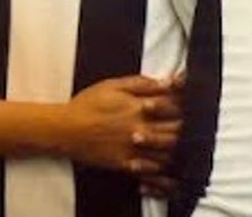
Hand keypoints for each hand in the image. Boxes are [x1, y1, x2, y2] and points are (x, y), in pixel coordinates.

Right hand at [63, 75, 181, 175]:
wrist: (65, 129)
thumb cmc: (86, 105)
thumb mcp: (110, 85)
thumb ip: (139, 83)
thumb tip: (165, 82)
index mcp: (139, 108)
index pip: (173, 107)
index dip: (183, 104)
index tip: (185, 103)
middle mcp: (141, 129)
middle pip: (176, 130)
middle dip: (185, 126)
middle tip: (185, 123)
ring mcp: (136, 148)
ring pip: (170, 151)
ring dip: (177, 146)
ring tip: (175, 141)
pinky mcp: (128, 164)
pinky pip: (155, 169)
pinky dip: (163, 165)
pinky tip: (162, 159)